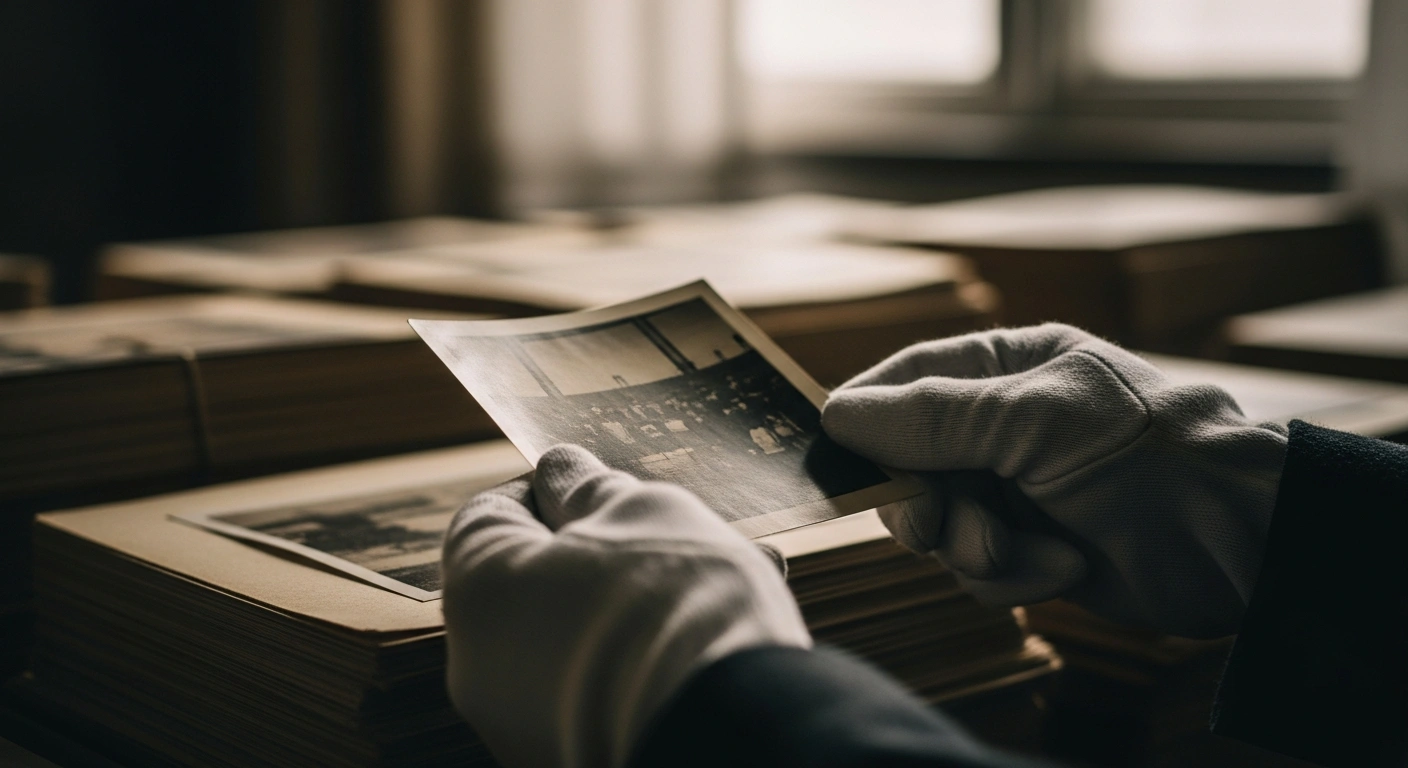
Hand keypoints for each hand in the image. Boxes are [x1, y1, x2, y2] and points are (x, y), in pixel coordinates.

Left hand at [442, 444, 809, 767]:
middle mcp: (484, 670)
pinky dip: (650, 660)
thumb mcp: (640, 510)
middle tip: (675, 530)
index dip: (548, 489)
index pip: (490, 515)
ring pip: (584, 639)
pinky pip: (608, 690)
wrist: (725, 726)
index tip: (598, 482)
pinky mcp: (577, 758)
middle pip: (542, 583)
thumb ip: (591, 488)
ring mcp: (526, 725)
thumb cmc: (674, 604)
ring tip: (730, 577)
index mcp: (479, 592)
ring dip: (645, 605)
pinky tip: (720, 635)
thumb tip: (562, 471)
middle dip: (612, 551)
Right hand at [822, 324, 1287, 637]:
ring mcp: (1017, 488)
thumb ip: (933, 417)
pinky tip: (1065, 567)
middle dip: (926, 503)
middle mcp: (1003, 425)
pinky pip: (979, 568)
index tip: (839, 459)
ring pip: (940, 524)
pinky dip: (1014, 575)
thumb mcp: (1034, 421)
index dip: (868, 419)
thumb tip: (836, 415)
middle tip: (937, 526)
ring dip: (975, 546)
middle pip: (909, 463)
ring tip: (1023, 548)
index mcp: (1006, 366)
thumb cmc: (1147, 454)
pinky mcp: (1034, 547)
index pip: (906, 380)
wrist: (1243, 543)